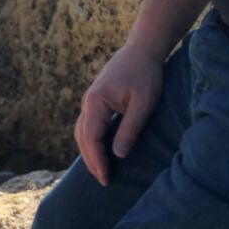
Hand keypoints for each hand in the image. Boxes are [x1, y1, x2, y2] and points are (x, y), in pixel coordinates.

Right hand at [74, 41, 163, 185]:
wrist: (144, 47)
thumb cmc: (146, 73)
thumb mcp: (143, 103)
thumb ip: (129, 129)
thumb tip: (118, 155)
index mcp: (96, 102)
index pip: (92, 140)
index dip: (98, 162)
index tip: (106, 179)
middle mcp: (88, 101)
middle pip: (83, 137)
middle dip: (91, 161)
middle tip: (103, 180)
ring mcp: (91, 98)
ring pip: (83, 131)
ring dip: (90, 151)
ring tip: (101, 169)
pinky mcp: (97, 96)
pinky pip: (88, 123)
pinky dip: (92, 139)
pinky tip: (102, 148)